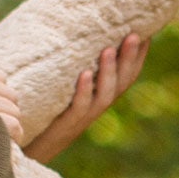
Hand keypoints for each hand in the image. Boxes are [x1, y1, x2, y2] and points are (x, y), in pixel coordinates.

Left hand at [24, 34, 148, 162]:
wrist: (32, 148)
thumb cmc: (46, 110)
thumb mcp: (65, 85)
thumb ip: (73, 63)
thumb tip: (71, 30)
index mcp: (101, 96)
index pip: (127, 75)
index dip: (138, 56)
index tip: (145, 31)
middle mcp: (97, 106)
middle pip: (122, 82)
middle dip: (130, 58)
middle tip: (134, 34)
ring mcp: (84, 116)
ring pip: (105, 94)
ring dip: (109, 71)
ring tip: (109, 49)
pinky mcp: (66, 124)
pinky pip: (79, 107)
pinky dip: (84, 90)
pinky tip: (84, 74)